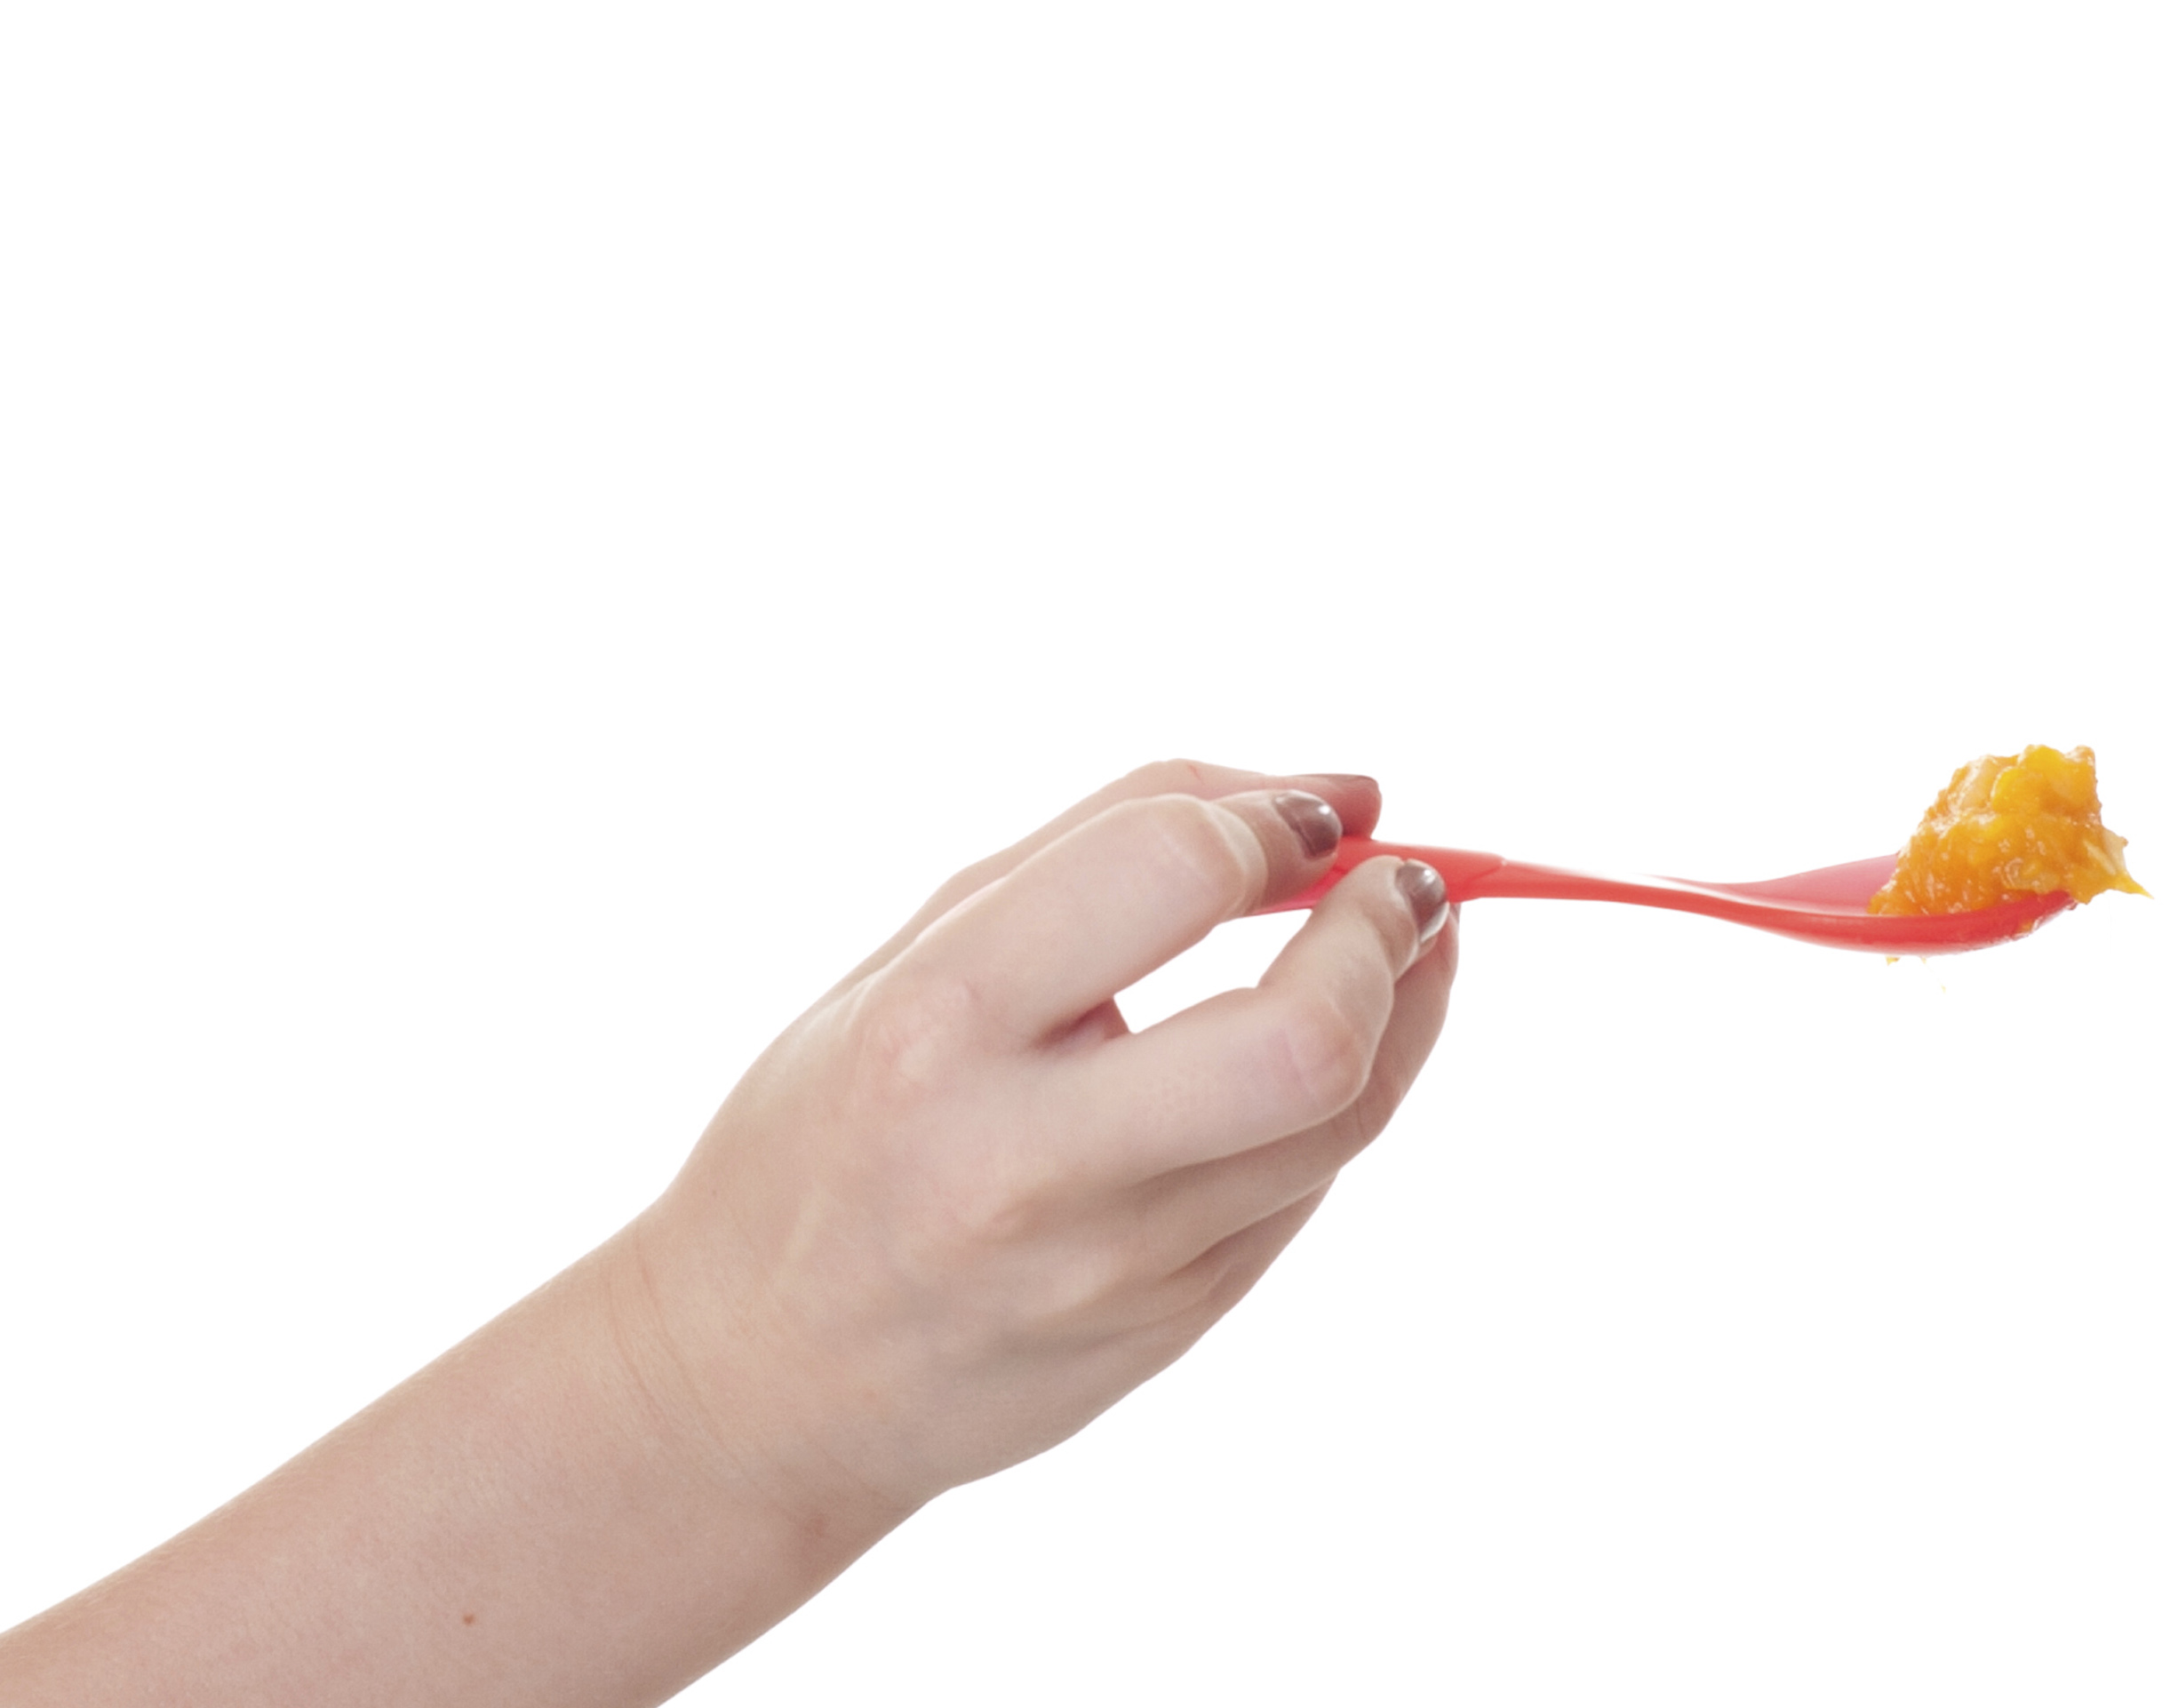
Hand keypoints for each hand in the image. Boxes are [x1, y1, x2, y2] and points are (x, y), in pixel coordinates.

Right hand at [604, 759, 1457, 1531]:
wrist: (756, 1383)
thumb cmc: (839, 1123)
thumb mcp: (923, 951)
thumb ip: (1117, 841)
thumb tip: (1330, 792)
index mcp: (934, 1028)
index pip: (1168, 873)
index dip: (1276, 820)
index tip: (1318, 814)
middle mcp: (1024, 1161)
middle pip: (1300, 1039)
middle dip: (1386, 936)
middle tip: (1407, 884)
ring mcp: (1111, 1268)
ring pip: (1343, 1116)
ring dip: (1408, 1004)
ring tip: (1402, 940)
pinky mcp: (1172, 1328)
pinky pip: (1310, 1185)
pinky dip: (1346, 1092)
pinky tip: (1324, 1046)